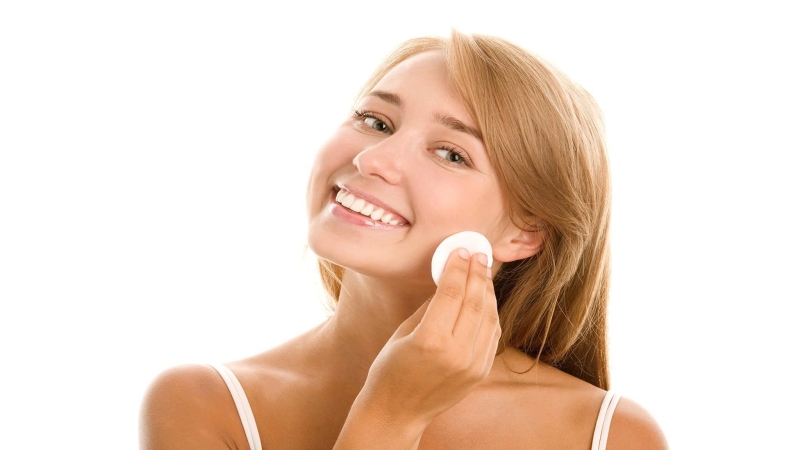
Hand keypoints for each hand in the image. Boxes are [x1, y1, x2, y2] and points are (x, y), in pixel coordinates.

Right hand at [358, 248, 500, 429]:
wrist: (397, 412)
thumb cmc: (391, 368)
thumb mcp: (404, 331)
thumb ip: (430, 306)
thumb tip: (448, 278)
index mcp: (430, 341)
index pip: (452, 293)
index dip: (458, 267)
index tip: (461, 249)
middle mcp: (456, 353)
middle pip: (474, 302)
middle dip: (477, 273)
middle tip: (478, 253)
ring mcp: (472, 365)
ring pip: (489, 317)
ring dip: (487, 290)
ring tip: (483, 271)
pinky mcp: (480, 373)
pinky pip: (492, 335)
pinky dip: (490, 313)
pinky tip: (485, 298)